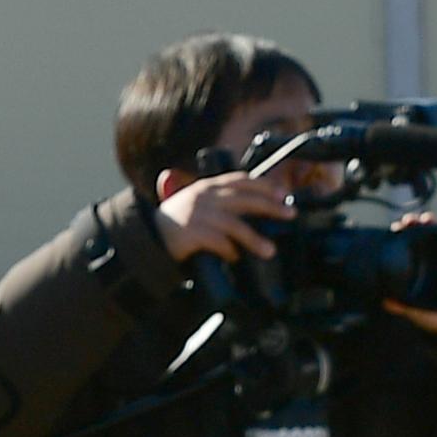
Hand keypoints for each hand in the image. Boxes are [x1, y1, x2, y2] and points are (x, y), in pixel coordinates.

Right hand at [150, 170, 296, 263]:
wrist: (147, 235)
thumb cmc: (176, 222)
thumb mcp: (197, 202)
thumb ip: (220, 201)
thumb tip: (253, 207)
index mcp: (208, 186)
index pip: (242, 179)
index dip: (265, 185)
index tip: (284, 194)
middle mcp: (205, 196)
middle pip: (245, 199)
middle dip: (271, 206)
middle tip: (289, 215)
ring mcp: (198, 214)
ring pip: (235, 224)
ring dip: (254, 238)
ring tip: (269, 251)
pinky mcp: (191, 232)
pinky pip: (218, 242)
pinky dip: (230, 250)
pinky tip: (235, 257)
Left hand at [386, 214, 436, 332]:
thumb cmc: (436, 312)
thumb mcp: (420, 312)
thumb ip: (405, 307)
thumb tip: (386, 301)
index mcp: (419, 263)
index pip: (409, 242)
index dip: (402, 233)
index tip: (395, 229)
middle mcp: (435, 254)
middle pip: (424, 231)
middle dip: (416, 222)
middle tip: (409, 220)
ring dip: (436, 223)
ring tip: (427, 220)